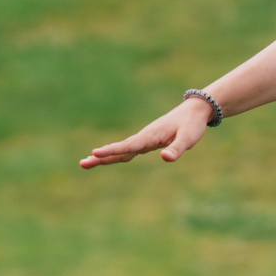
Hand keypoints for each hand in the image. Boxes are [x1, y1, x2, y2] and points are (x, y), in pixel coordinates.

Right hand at [80, 100, 211, 168]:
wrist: (193, 111)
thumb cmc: (191, 125)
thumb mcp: (188, 138)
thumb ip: (177, 149)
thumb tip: (164, 158)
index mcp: (151, 136)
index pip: (129, 145)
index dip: (112, 150)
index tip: (95, 153)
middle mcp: (143, 137)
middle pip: (119, 149)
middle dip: (101, 157)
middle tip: (82, 163)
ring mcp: (143, 140)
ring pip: (121, 150)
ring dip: (104, 157)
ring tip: (86, 163)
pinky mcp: (145, 142)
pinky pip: (127, 150)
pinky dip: (114, 155)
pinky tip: (104, 160)